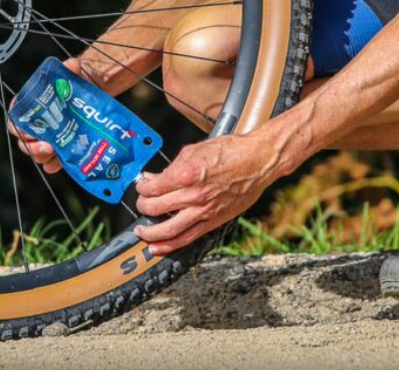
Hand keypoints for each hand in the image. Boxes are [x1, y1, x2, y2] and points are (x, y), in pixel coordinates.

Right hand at [8, 57, 87, 173]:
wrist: (94, 91)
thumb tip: (72, 65)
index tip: (24, 128)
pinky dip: (53, 164)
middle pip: (23, 139)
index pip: (16, 116)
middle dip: (31, 145)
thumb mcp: (72, 71)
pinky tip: (60, 164)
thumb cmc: (75, 80)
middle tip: (46, 146)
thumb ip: (69, 67)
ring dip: (41, 156)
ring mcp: (47, 136)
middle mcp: (35, 122)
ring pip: (36, 151)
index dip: (16, 124)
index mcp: (31, 104)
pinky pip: (51, 160)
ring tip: (54, 154)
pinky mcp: (60, 147)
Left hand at [133, 134, 279, 254]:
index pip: (152, 187)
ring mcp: (203, 211)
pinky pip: (187, 238)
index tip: (142, 187)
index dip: (142, 188)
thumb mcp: (195, 150)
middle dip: (142, 206)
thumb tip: (154, 177)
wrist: (257, 161)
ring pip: (168, 229)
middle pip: (155, 208)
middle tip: (141, 204)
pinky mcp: (213, 221)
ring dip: (150, 232)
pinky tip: (157, 248)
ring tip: (142, 231)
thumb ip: (172, 166)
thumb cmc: (229, 151)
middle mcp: (193, 195)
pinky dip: (169, 245)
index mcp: (186, 174)